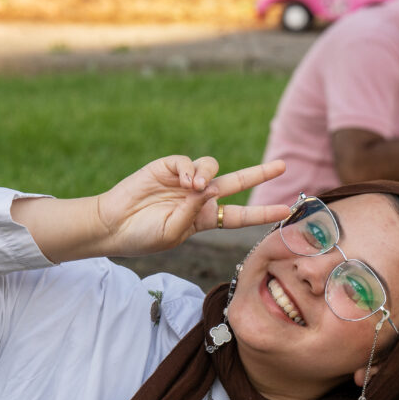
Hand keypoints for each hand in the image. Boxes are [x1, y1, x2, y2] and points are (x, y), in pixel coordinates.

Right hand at [93, 156, 288, 255]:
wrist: (112, 225)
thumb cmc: (142, 237)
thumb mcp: (172, 233)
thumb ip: (192, 213)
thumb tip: (209, 188)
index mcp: (204, 219)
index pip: (239, 215)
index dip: (261, 212)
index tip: (285, 210)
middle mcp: (199, 197)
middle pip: (236, 182)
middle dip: (259, 173)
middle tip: (283, 166)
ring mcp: (184, 181)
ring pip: (212, 168)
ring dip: (208, 175)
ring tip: (194, 187)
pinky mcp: (167, 167)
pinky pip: (187, 162)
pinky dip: (190, 169)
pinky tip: (185, 182)